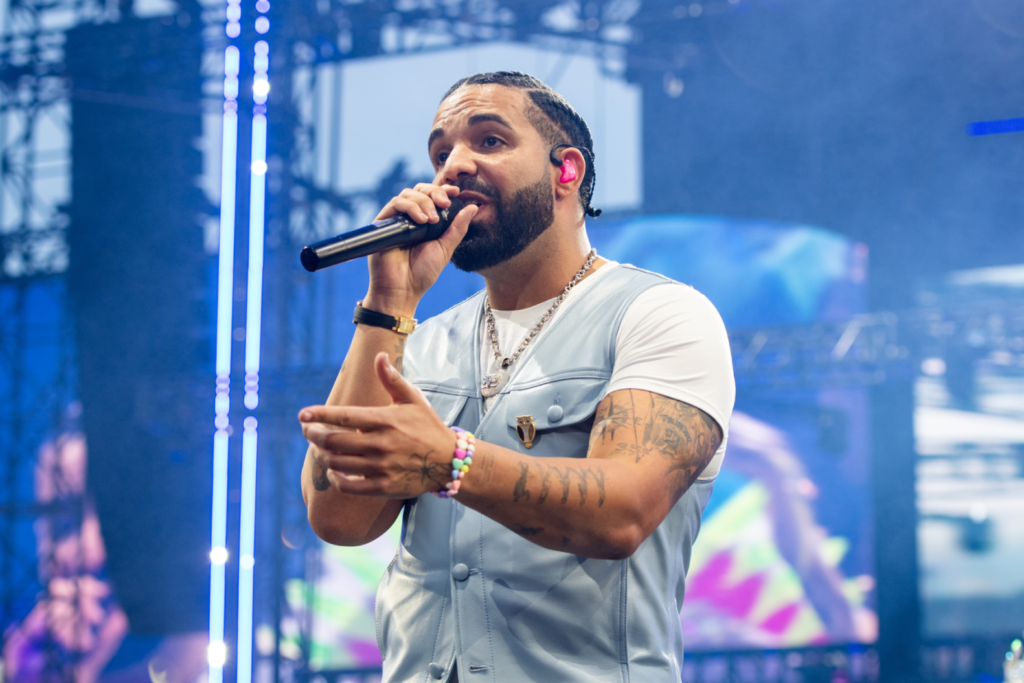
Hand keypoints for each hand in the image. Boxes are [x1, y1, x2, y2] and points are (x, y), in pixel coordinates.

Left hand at [300, 352, 454, 497]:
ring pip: (336, 463)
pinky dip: (335, 478)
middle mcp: (381, 444)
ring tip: (319, 449)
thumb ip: (392, 380)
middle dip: (313, 435)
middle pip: (332, 441)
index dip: (319, 414)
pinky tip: (334, 470)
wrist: (450, 461)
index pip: (343, 415)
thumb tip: (379, 356)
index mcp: (385, 420)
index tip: (302, 414)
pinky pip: (348, 486)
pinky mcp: (383, 487)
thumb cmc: (428, 427)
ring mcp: (381, 467)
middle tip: (307, 430)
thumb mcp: (413, 400)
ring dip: (321, 455)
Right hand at [365, 183, 477, 315]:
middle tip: (445, 203)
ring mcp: (395, 220)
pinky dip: (410, 207)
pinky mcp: (382, 223)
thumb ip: (458, 228)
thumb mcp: (446, 248)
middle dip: (434, 192)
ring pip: (407, 194)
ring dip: (423, 201)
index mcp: (424, 221)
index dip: (442, 190)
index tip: (455, 192)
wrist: (402, 290)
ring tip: (432, 219)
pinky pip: (395, 204)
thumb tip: (473, 207)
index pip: (431, 196)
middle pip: (419, 190)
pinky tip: (422, 221)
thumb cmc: (422, 273)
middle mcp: (409, 218)